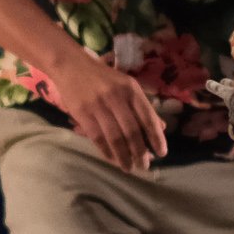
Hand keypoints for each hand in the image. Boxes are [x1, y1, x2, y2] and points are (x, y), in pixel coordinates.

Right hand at [43, 45, 169, 173]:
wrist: (71, 66)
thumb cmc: (103, 77)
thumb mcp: (127, 86)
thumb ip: (142, 106)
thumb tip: (161, 127)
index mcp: (131, 90)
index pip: (147, 118)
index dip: (156, 138)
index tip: (162, 153)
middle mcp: (116, 98)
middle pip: (132, 132)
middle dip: (140, 152)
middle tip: (144, 166)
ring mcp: (98, 106)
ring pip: (115, 138)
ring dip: (124, 157)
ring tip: (129, 168)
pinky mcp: (82, 114)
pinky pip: (98, 138)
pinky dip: (107, 152)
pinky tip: (113, 159)